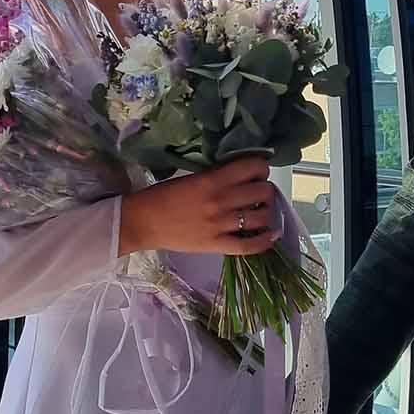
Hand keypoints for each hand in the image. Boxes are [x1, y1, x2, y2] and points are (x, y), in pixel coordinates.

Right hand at [119, 157, 280, 257]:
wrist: (143, 222)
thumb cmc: (163, 196)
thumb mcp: (191, 178)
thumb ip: (216, 176)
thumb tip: (241, 176)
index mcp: (212, 180)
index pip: (253, 167)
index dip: (261, 168)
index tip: (258, 172)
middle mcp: (220, 201)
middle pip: (263, 191)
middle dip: (265, 190)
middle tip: (258, 193)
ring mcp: (220, 225)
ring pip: (261, 217)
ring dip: (265, 212)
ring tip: (260, 211)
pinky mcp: (216, 245)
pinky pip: (249, 245)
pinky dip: (264, 241)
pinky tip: (270, 235)